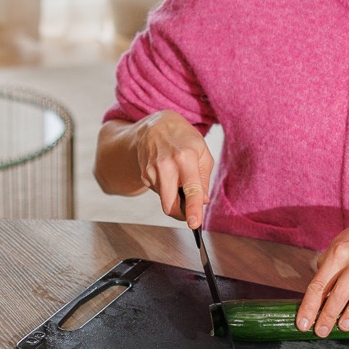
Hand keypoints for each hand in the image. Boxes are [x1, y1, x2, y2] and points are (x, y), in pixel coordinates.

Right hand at [132, 111, 214, 228]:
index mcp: (185, 157)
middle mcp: (166, 165)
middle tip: (190, 213)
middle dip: (181, 214)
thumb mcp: (202, 152)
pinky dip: (166, 189)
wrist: (156, 126)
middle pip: (170, 204)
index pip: (191, 189)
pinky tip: (167, 174)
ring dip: (174, 197)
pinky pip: (158, 193)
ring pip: (164, 200)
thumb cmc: (183, 138)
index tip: (194, 223)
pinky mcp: (144, 175)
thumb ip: (204, 179)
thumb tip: (203, 201)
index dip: (192, 208)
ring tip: (178, 177)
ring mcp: (152, 170)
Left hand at [296, 219, 348, 335]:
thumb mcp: (336, 246)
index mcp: (339, 252)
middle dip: (328, 315)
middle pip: (341, 292)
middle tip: (321, 332)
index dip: (310, 306)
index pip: (320, 283)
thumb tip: (312, 299)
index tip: (303, 324)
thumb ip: (324, 269)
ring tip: (343, 328)